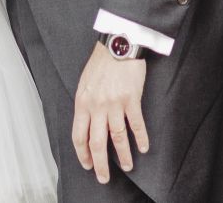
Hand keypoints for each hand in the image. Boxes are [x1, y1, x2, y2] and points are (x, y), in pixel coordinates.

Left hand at [71, 43, 148, 184]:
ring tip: (127, 166)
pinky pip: (136, 125)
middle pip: (97, 143)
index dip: (83, 154)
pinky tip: (143, 148)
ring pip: (118, 138)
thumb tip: (86, 124)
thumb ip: (85, 104)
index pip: (79, 136)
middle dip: (100, 164)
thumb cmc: (101, 62)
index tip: (87, 164)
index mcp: (82, 103)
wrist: (118, 44)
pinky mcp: (132, 99)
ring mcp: (115, 104)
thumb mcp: (84, 83)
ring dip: (123, 156)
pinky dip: (140, 139)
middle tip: (104, 177)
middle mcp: (97, 106)